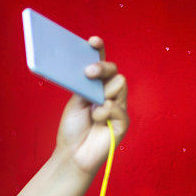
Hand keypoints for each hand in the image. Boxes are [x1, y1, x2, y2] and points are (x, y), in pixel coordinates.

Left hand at [54, 36, 128, 175]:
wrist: (72, 154)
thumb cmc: (72, 128)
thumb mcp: (75, 102)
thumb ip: (84, 86)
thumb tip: (88, 69)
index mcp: (96, 87)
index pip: (101, 63)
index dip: (98, 50)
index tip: (92, 41)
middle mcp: (109, 94)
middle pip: (113, 71)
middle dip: (102, 68)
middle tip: (88, 72)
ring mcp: (118, 106)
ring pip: (119, 85)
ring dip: (102, 95)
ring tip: (91, 108)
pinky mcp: (122, 122)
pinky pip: (118, 107)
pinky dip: (104, 111)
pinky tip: (96, 118)